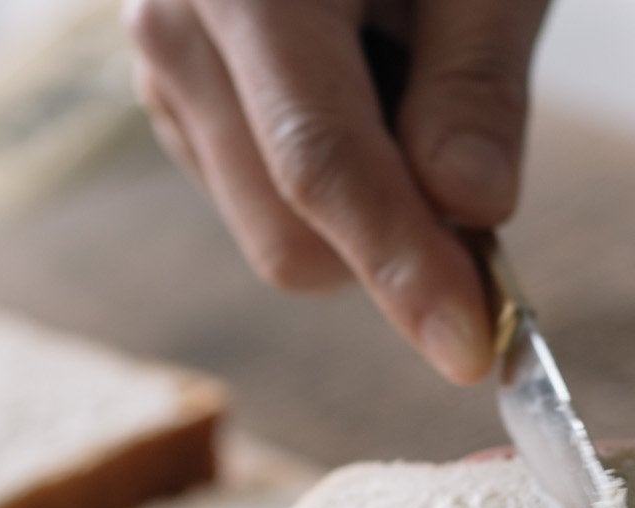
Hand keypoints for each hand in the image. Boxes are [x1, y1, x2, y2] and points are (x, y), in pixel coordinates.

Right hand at [124, 0, 552, 383]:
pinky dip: (324, 179)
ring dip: (363, 205)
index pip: (324, 166)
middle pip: (288, 232)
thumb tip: (472, 211)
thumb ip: (475, 80)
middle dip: (393, 244)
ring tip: (401, 69)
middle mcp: (176, 26)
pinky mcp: (169, 95)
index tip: (472, 347)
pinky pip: (252, 194)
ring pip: (271, 230)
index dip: (403, 269)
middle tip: (476, 175)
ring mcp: (158, 66)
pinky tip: (354, 78)